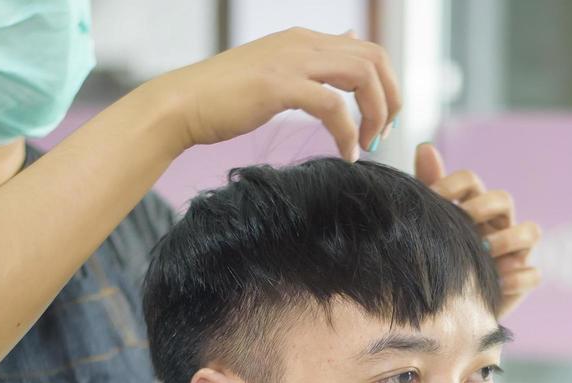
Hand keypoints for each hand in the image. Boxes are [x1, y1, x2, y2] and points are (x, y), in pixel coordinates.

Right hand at [151, 27, 399, 163]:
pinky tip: (345, 155)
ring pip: (362, 76)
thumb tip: (348, 40)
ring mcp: (291, 61)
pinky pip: (334, 107)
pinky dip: (348, 133)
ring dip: (375, 114)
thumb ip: (315, 58)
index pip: (368, 49)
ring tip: (367, 146)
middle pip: (375, 58)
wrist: (181, 105)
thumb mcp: (277, 68)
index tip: (381, 121)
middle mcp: (302, 42)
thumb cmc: (224, 98)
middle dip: (390, 99)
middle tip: (382, 135)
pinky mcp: (279, 87)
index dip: (386, 85)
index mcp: (304, 39)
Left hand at [415, 142, 542, 318]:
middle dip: (483, 207)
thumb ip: (428, 189)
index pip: (470, 181)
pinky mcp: (521, 281)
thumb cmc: (437, 263)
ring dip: (508, 239)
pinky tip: (497, 283)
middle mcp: (496, 224)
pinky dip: (518, 278)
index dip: (451, 186)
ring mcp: (513, 252)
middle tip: (463, 223)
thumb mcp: (429, 228)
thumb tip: (425, 147)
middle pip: (503, 199)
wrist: (440, 313)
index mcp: (471, 206)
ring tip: (485, 252)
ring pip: (531, 231)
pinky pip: (533, 274)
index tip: (430, 201)